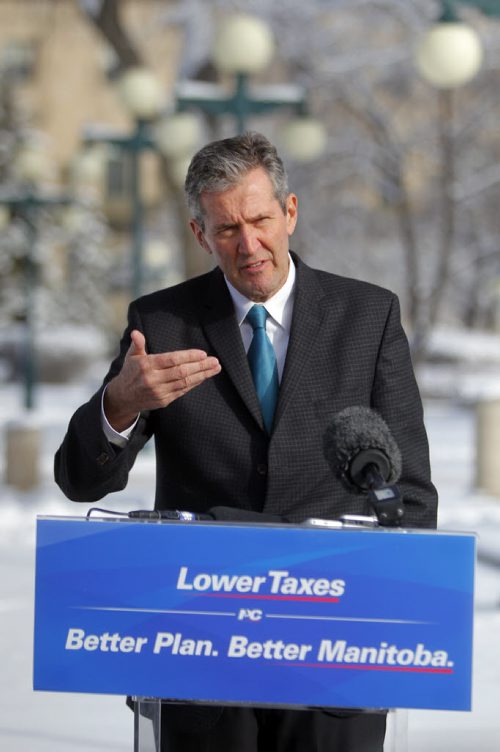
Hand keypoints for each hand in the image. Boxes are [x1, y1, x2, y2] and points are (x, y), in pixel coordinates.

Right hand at [104, 330, 220, 431]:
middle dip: (200, 366)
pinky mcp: (164, 400)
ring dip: (202, 375)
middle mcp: (153, 379)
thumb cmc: (131, 372)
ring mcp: (159, 391)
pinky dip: (194, 383)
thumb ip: (137, 344)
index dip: (189, 357)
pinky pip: (182, 391)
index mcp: (147, 365)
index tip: (203, 354)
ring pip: (185, 382)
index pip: (172, 360)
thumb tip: (136, 333)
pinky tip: (204, 377)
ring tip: (215, 368)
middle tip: (215, 361)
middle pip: (182, 372)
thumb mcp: (131, 356)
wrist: (123, 397)